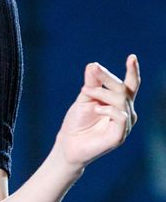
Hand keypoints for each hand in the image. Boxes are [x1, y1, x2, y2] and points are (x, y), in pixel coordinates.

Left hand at [55, 55, 139, 170]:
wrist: (68, 144)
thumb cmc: (77, 122)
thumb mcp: (84, 98)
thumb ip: (92, 83)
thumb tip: (93, 65)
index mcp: (119, 103)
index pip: (130, 85)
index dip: (133, 71)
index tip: (132, 57)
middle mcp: (126, 112)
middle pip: (123, 89)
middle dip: (107, 78)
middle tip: (94, 70)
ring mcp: (124, 125)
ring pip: (121, 100)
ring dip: (102, 93)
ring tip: (85, 93)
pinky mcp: (119, 135)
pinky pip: (121, 117)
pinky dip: (108, 109)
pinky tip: (96, 109)